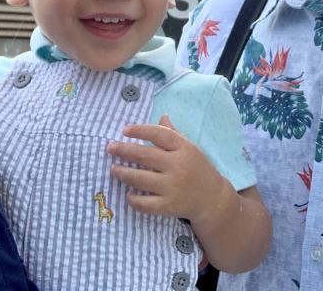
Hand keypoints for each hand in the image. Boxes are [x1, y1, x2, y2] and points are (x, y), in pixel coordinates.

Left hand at [107, 115, 231, 226]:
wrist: (212, 198)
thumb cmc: (198, 169)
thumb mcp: (190, 148)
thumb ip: (173, 134)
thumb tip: (161, 116)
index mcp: (184, 148)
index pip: (159, 134)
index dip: (140, 130)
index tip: (124, 130)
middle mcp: (178, 166)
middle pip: (145, 155)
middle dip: (124, 150)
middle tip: (110, 148)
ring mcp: (173, 187)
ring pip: (140, 179)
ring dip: (123, 173)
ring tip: (113, 169)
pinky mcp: (169, 206)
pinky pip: (145, 203)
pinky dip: (133, 199)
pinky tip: (128, 194)